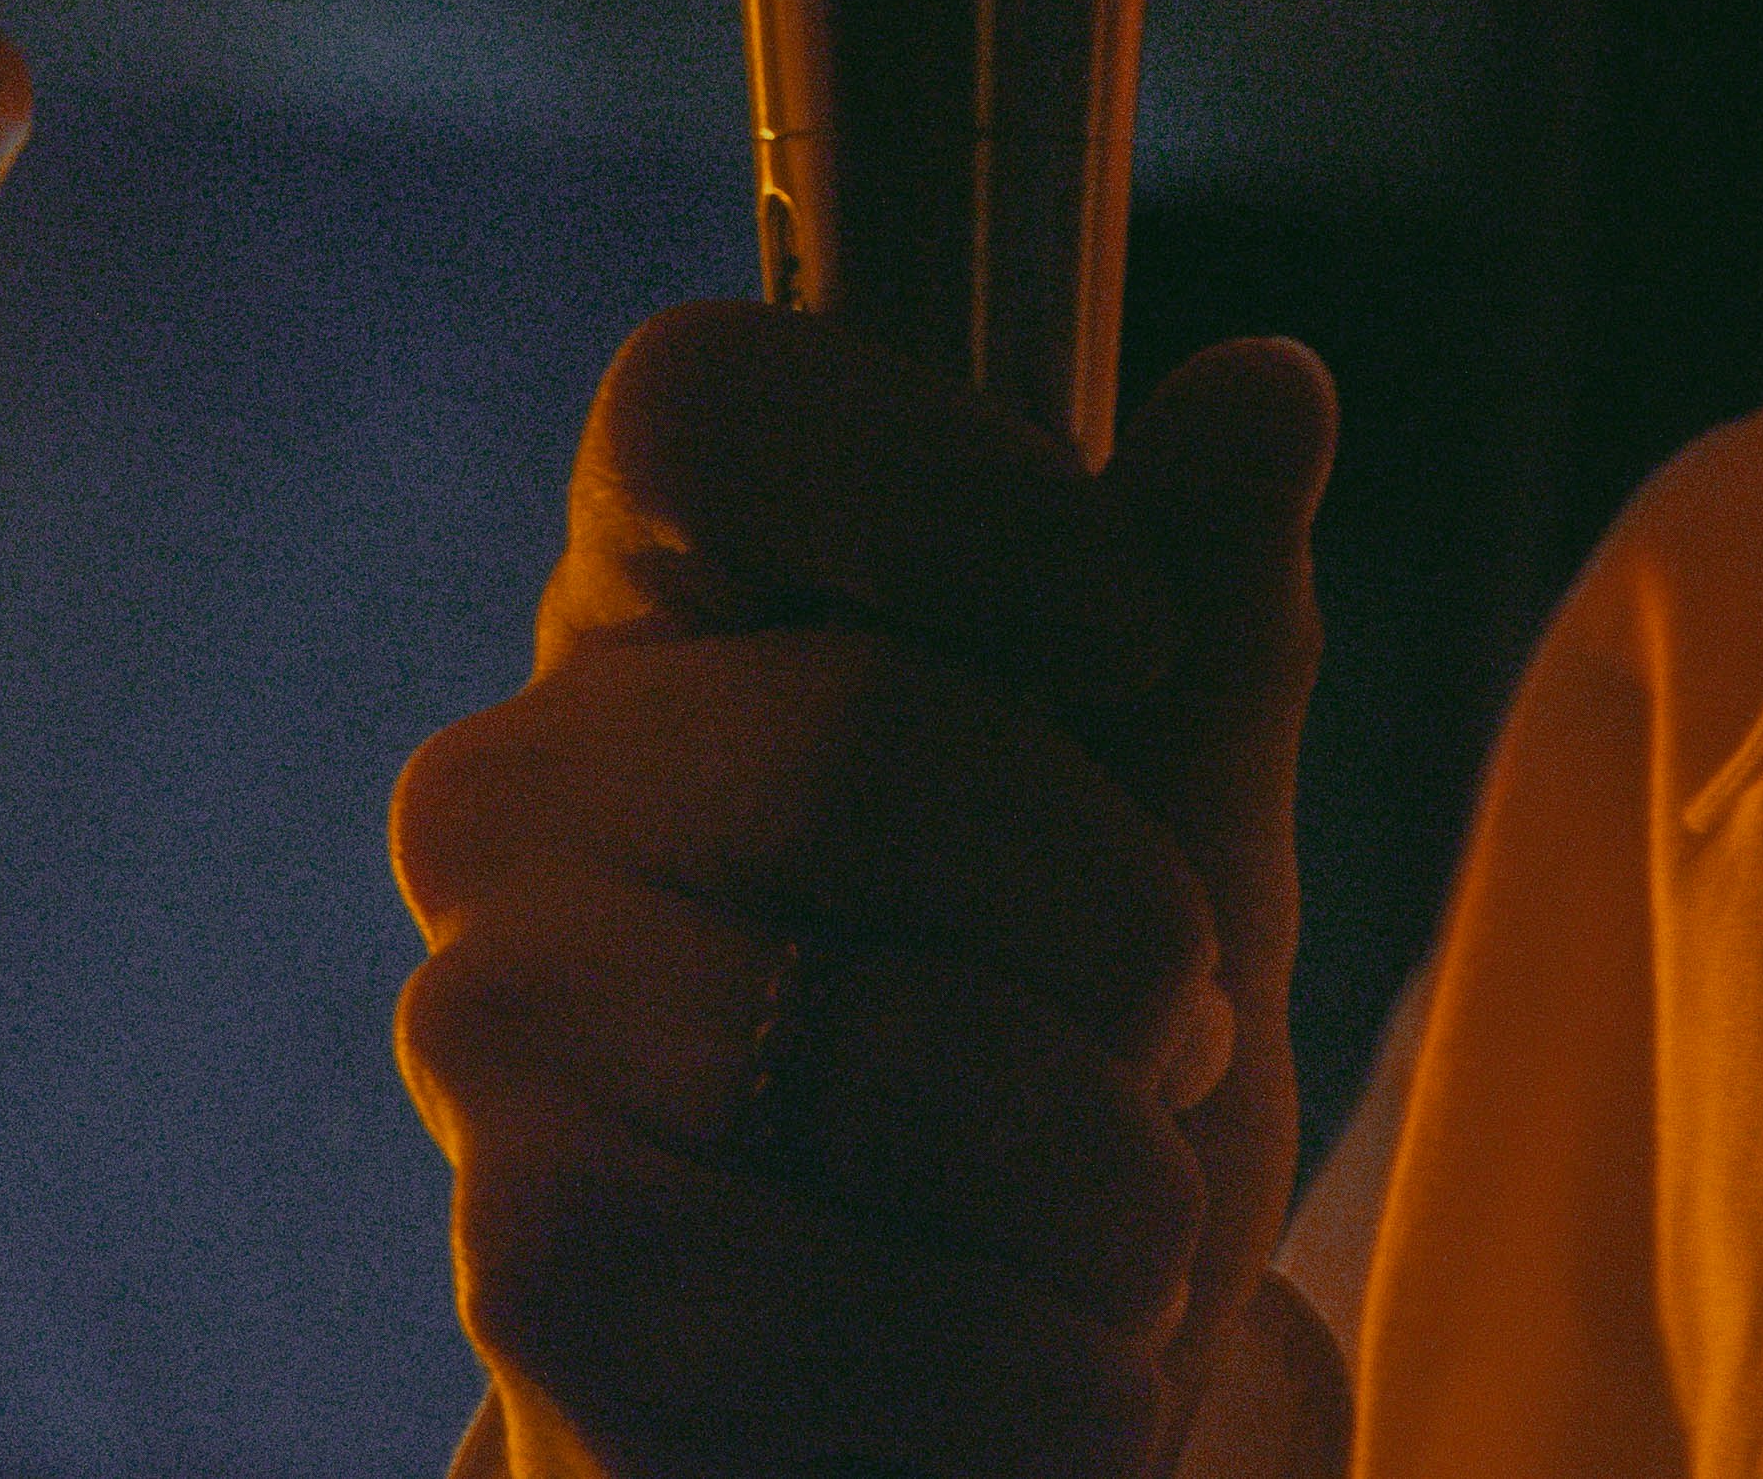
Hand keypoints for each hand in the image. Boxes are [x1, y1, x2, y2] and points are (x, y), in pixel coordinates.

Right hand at [393, 298, 1335, 1478]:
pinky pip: (814, 1293)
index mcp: (668, 609)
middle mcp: (526, 786)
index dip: (942, 485)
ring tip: (1111, 1246)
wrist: (990, 1407)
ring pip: (856, 1038)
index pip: (701, 403)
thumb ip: (1206, 622)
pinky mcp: (527, 1274)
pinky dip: (1018, 1370)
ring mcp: (494, 1026)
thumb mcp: (1179, 841)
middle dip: (1114, 925)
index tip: (1133, 633)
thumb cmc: (1063, 1082)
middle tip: (1169, 1038)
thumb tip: (1268, 385)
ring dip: (1095, 1185)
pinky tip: (1049, 1381)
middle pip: (856, 730)